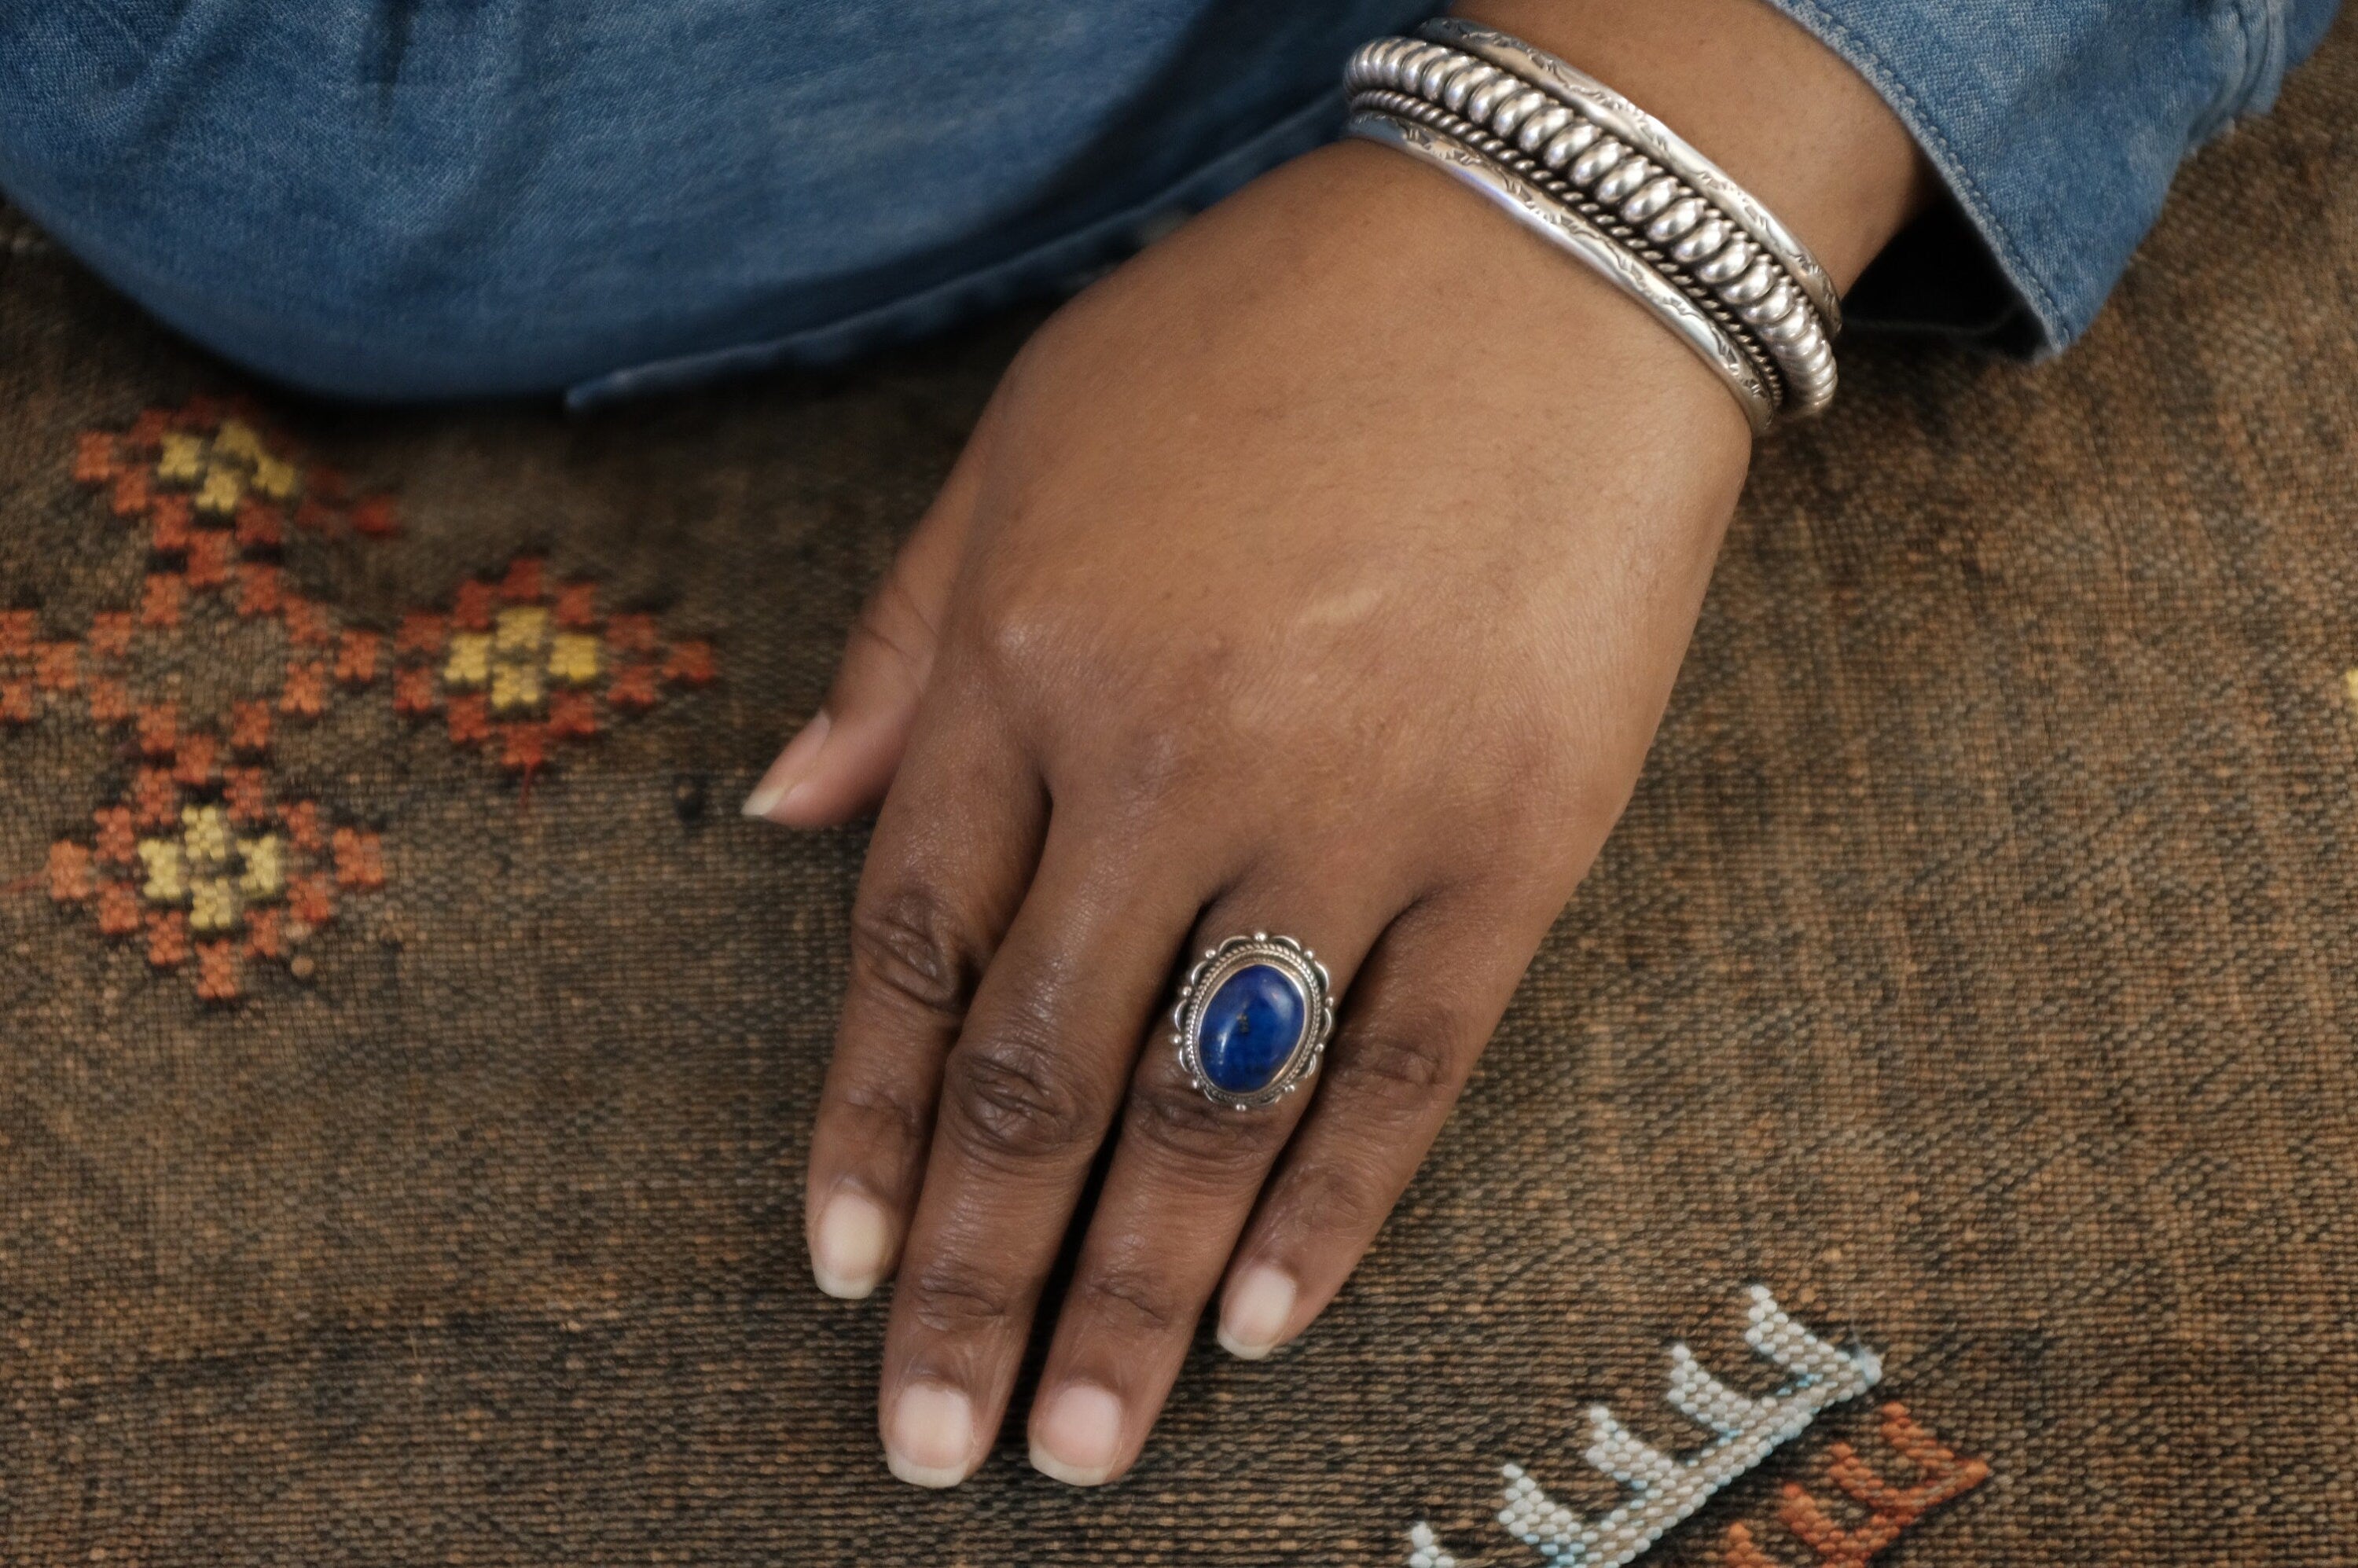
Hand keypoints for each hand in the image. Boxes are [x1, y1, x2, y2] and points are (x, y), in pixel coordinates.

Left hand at [747, 0, 1929, 1487]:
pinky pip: (1404, 1061)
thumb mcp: (1025, 439)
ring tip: (1082, 1443)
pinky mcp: (1515, 836)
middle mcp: (1167, 752)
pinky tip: (1261, 1320)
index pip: (914, 947)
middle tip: (932, 1444)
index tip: (844, 1271)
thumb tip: (779, 815)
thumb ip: (902, 643)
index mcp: (1028, 655)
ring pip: (1208, 1103)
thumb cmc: (1268, 332)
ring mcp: (1349, 805)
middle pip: (1040, 1067)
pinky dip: (1330, 1206)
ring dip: (1130, 1290)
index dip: (871, 1125)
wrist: (1545, 247)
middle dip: (976, 1274)